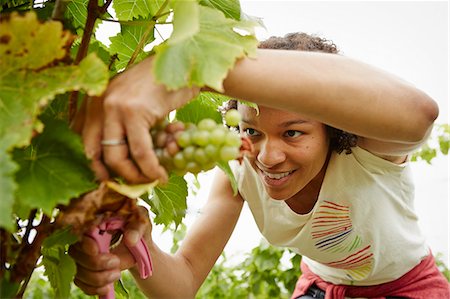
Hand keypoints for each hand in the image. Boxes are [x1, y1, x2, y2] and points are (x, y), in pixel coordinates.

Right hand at [69, 206, 152, 295]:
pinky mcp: (85, 270)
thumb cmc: (137, 227)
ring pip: (78, 271)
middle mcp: (83, 238)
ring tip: (117, 274)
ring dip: (97, 278)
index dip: (84, 242)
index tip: (96, 249)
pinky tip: (107, 287)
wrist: (139, 245)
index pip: (79, 230)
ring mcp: (82, 255)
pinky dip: (93, 288)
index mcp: (94, 220)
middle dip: (95, 262)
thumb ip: (137, 228)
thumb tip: (130, 239)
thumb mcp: (141, 222)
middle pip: (74, 253)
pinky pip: (80, 283)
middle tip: (116, 262)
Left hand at [80, 57, 199, 183]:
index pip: (84, 141)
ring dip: (135, 175)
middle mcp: (98, 102)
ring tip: (151, 180)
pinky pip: (141, 151)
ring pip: (117, 157)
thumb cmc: (159, 85)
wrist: (182, 64)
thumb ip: (118, 123)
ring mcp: (114, 106)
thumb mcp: (130, 101)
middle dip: (114, 175)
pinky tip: (161, 175)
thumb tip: (115, 157)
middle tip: (133, 183)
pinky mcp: (134, 112)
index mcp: (94, 100)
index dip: (96, 165)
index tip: (109, 179)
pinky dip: (151, 168)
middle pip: (95, 153)